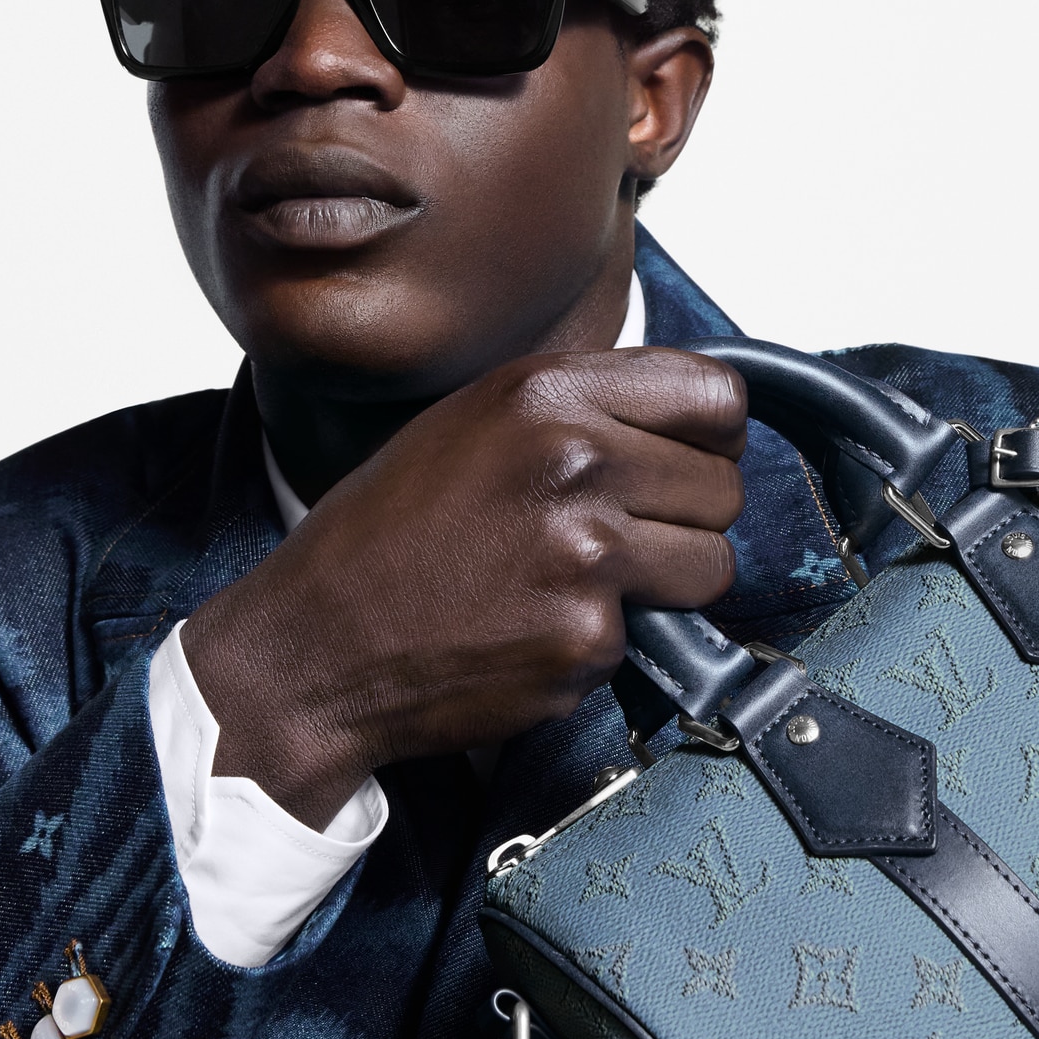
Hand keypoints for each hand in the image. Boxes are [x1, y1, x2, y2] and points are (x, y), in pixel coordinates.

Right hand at [182, 348, 745, 824]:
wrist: (314, 645)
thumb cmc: (383, 537)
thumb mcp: (470, 424)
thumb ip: (576, 407)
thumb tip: (680, 417)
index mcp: (546, 393)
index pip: (716, 397)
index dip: (711, 437)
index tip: (687, 461)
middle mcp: (574, 461)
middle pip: (723, 486)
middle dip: (686, 518)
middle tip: (621, 537)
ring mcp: (586, 554)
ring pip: (712, 563)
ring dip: (668, 583)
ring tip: (583, 583)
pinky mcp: (587, 637)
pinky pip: (652, 634)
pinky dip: (604, 640)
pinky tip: (535, 629)